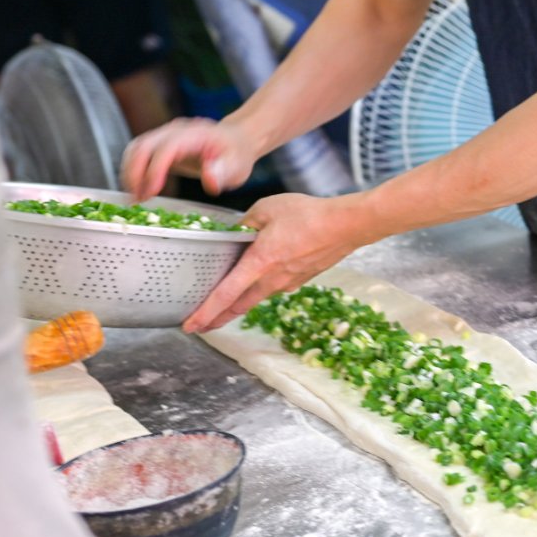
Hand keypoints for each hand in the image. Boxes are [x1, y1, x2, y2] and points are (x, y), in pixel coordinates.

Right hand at [122, 118, 258, 201]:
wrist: (236, 141)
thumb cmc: (237, 154)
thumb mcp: (237, 166)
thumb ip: (223, 172)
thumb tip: (210, 182)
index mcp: (194, 135)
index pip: (166, 149)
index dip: (155, 170)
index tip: (152, 192)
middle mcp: (175, 131)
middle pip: (143, 145)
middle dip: (134, 172)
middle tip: (137, 199)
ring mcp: (165, 135)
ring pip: (136, 148)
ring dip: (130, 172)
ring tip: (136, 197)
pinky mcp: (161, 144)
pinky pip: (139, 153)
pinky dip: (134, 171)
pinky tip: (140, 190)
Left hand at [183, 192, 376, 333]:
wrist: (346, 225)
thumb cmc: (309, 214)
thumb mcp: (268, 208)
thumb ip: (246, 223)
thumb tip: (238, 232)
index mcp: (259, 262)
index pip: (225, 294)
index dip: (206, 313)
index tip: (190, 326)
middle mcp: (272, 279)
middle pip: (239, 306)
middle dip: (217, 318)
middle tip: (200, 327)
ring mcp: (288, 282)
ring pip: (256, 298)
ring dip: (238, 305)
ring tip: (225, 308)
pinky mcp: (301, 279)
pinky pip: (275, 287)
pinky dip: (260, 288)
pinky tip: (260, 279)